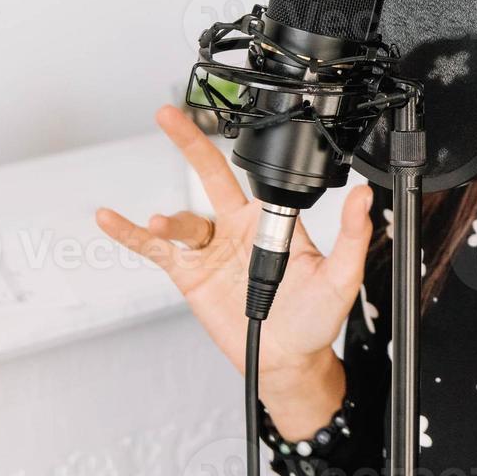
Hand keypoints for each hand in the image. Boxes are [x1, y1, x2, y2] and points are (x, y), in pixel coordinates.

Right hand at [94, 105, 373, 402]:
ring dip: (170, 219)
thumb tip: (364, 197)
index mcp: (274, 221)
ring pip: (184, 220)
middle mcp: (240, 228)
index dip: (244, 158)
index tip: (233, 131)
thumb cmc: (316, 318)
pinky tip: (111, 220)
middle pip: (210, 176)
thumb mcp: (341, 276)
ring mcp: (212, 250)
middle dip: (190, 143)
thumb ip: (352, 235)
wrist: (288, 360)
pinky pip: (156, 251)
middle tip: (170, 115)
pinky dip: (131, 235)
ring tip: (163, 224)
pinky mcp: (191, 276)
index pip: (256, 178)